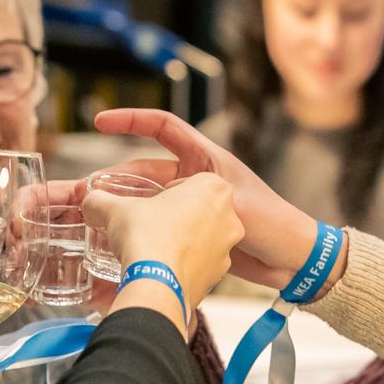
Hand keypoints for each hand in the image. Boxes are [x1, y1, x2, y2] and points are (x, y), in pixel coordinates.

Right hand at [82, 172, 242, 315]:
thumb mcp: (117, 210)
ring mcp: (227, 248)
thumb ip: (101, 201)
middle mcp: (229, 216)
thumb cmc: (147, 238)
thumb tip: (90, 202)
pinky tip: (162, 267)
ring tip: (153, 247)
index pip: (188, 181)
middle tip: (150, 224)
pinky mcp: (220, 275)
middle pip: (198, 208)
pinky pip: (200, 263)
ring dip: (180, 239)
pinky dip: (183, 263)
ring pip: (201, 237)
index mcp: (213, 187)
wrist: (157, 285)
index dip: (166, 191)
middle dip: (175, 215)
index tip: (151, 202)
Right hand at [92, 109, 322, 288]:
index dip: (131, 120)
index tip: (100, 122)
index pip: (163, 128)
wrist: (293, 262)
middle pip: (148, 172)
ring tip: (98, 221)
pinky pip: (160, 230)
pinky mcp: (194, 237)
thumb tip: (145, 207)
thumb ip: (190, 203)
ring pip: (151, 204)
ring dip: (127, 210)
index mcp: (206, 159)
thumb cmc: (272, 224)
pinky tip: (122, 247)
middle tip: (90, 194)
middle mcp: (197, 180)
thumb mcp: (232, 205)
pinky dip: (142, 235)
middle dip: (119, 181)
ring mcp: (194, 209)